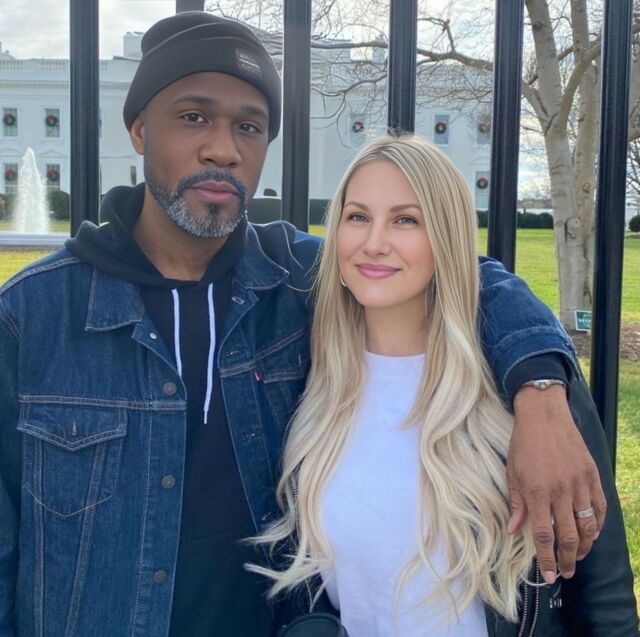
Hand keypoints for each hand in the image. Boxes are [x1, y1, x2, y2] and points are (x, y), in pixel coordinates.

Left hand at [507, 385, 605, 583]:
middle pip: (568, 537)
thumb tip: (514, 530)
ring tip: (576, 556)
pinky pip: (600, 508)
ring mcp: (579, 484)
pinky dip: (597, 525)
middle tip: (566, 573)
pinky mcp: (592, 476)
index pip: (543, 535)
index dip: (546, 559)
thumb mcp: (512, 472)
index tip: (548, 576)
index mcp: (537, 491)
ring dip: (583, 546)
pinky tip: (591, 534)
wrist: (545, 415)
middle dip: (567, 560)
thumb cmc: (523, 443)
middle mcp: (560, 491)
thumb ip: (515, 503)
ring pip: (587, 526)